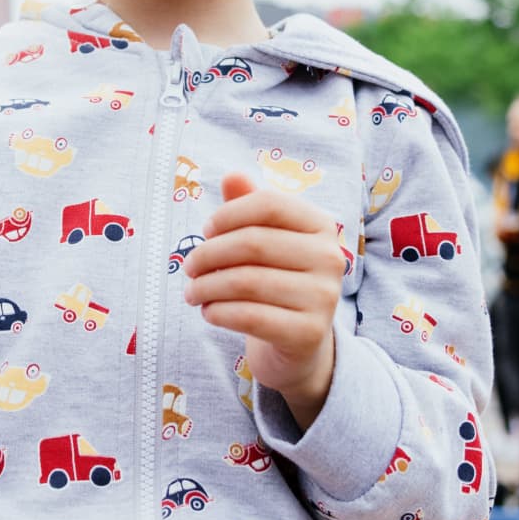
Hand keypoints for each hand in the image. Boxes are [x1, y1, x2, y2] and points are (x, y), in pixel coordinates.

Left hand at [183, 172, 344, 430]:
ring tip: (192, 292)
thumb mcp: (265, 240)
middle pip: (253, 243)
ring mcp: (323, 296)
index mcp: (321, 226)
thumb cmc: (276, 279)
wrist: (299, 342)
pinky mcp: (309, 332)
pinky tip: (208, 312)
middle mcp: (330, 257)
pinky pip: (250, 316)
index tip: (206, 231)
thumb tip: (231, 176)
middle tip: (188, 267)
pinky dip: (219, 312)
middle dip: (209, 254)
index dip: (228, 214)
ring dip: (206, 286)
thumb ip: (249, 207)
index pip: (269, 204)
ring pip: (247, 281)